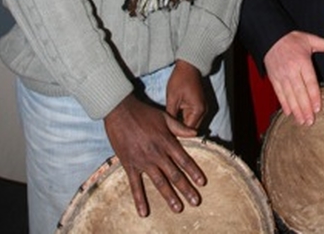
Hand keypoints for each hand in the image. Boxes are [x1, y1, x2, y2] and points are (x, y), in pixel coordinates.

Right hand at [104, 93, 205, 217]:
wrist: (120, 111)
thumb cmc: (144, 112)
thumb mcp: (164, 116)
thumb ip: (180, 128)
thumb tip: (197, 134)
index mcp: (166, 141)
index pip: (183, 160)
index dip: (194, 172)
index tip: (202, 183)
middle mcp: (157, 153)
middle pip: (174, 174)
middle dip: (186, 189)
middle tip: (196, 201)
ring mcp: (143, 160)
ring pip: (159, 182)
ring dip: (169, 196)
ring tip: (178, 208)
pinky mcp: (129, 165)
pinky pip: (135, 185)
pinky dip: (139, 199)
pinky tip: (144, 212)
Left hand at [166, 59, 207, 129]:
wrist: (189, 65)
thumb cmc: (180, 79)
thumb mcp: (172, 98)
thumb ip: (171, 116)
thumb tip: (167, 129)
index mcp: (198, 110)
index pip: (188, 131)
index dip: (177, 134)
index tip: (166, 135)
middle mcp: (204, 112)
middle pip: (191, 130)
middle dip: (180, 131)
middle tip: (166, 132)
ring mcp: (203, 109)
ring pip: (191, 124)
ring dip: (182, 125)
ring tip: (169, 126)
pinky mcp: (199, 105)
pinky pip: (192, 118)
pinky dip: (184, 119)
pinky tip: (174, 119)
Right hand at [264, 30, 323, 125]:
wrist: (271, 37)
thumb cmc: (293, 39)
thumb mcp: (310, 39)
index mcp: (302, 61)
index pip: (309, 81)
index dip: (313, 96)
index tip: (318, 108)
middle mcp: (291, 70)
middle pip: (299, 92)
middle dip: (305, 108)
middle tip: (310, 121)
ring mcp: (281, 75)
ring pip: (289, 95)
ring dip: (296, 110)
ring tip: (302, 121)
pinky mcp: (274, 78)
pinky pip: (279, 93)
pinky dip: (284, 104)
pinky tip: (289, 113)